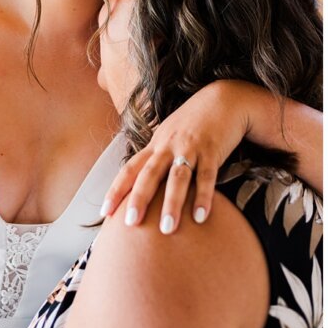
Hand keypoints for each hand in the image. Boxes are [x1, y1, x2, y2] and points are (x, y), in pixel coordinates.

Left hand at [101, 81, 249, 232]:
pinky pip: (207, 176)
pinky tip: (200, 216)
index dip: (116, 190)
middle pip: (149, 174)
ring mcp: (190, 147)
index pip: (130, 169)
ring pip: (178, 177)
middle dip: (139, 199)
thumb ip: (157, 157)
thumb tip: (140, 186)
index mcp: (156, 144)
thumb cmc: (194, 122)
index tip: (104, 213)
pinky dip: (203, 196)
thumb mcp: (169, 135)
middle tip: (130, 223)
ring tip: (167, 229)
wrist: (223, 98)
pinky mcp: (212, 149)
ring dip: (172, 204)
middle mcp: (169, 145)